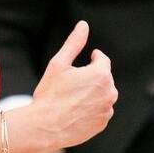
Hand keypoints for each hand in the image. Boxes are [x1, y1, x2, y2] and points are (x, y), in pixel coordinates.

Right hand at [24, 21, 117, 149]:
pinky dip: (92, 108)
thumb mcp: (59, 63)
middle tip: (72, 83)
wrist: (44, 127)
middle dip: (91, 76)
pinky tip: (75, 110)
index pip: (102, 59)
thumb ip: (74, 42)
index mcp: (100, 74)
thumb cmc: (50, 95)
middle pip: (104, 77)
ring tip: (72, 97)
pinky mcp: (102, 123)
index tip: (86, 60)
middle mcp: (109, 92)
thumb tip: (83, 25)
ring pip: (103, 94)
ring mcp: (107, 109)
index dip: (92, 58)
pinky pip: (101, 110)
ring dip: (93, 92)